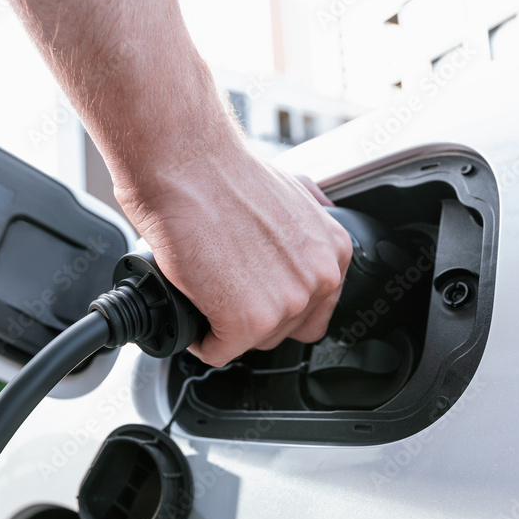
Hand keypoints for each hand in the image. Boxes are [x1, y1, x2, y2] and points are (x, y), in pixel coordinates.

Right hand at [115, 145, 352, 366]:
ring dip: (224, 325)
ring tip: (205, 289)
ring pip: (250, 342)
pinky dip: (198, 338)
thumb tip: (299, 247)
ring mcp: (286, 303)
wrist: (185, 167)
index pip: (314, 309)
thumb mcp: (292, 191)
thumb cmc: (222, 173)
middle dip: (249, 316)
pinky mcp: (247, 321)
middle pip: (281, 331)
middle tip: (222, 286)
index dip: (276, 304)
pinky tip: (191, 304)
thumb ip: (309, 227)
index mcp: (333, 251)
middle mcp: (319, 279)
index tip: (253, 292)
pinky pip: (217, 351)